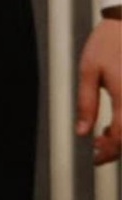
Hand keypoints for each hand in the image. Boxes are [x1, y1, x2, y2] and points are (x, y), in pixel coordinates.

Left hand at [75, 16, 120, 164]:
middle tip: (97, 148)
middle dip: (116, 149)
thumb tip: (82, 132)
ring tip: (103, 135)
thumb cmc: (109, 43)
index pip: (121, 138)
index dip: (107, 152)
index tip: (94, 157)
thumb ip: (86, 103)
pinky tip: (115, 123)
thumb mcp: (89, 70)